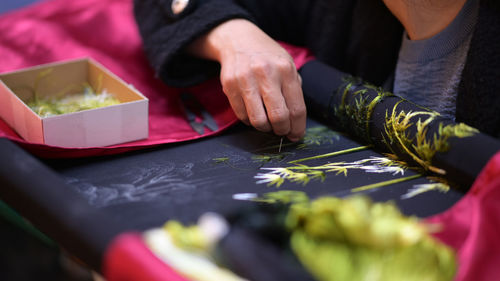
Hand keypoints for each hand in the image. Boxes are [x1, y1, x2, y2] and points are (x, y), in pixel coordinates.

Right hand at [187, 19, 305, 140]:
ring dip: (265, 128)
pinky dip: (249, 120)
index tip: (296, 135)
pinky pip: (241, 115)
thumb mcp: (287, 65)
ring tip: (267, 122)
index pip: (296, 108)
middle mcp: (266, 73)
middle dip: (281, 130)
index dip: (297, 128)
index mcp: (285, 69)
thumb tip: (295, 123)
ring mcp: (245, 79)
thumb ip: (293, 91)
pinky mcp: (229, 85)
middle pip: (278, 117)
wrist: (239, 40)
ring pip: (258, 120)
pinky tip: (253, 112)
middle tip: (281, 130)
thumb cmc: (267, 57)